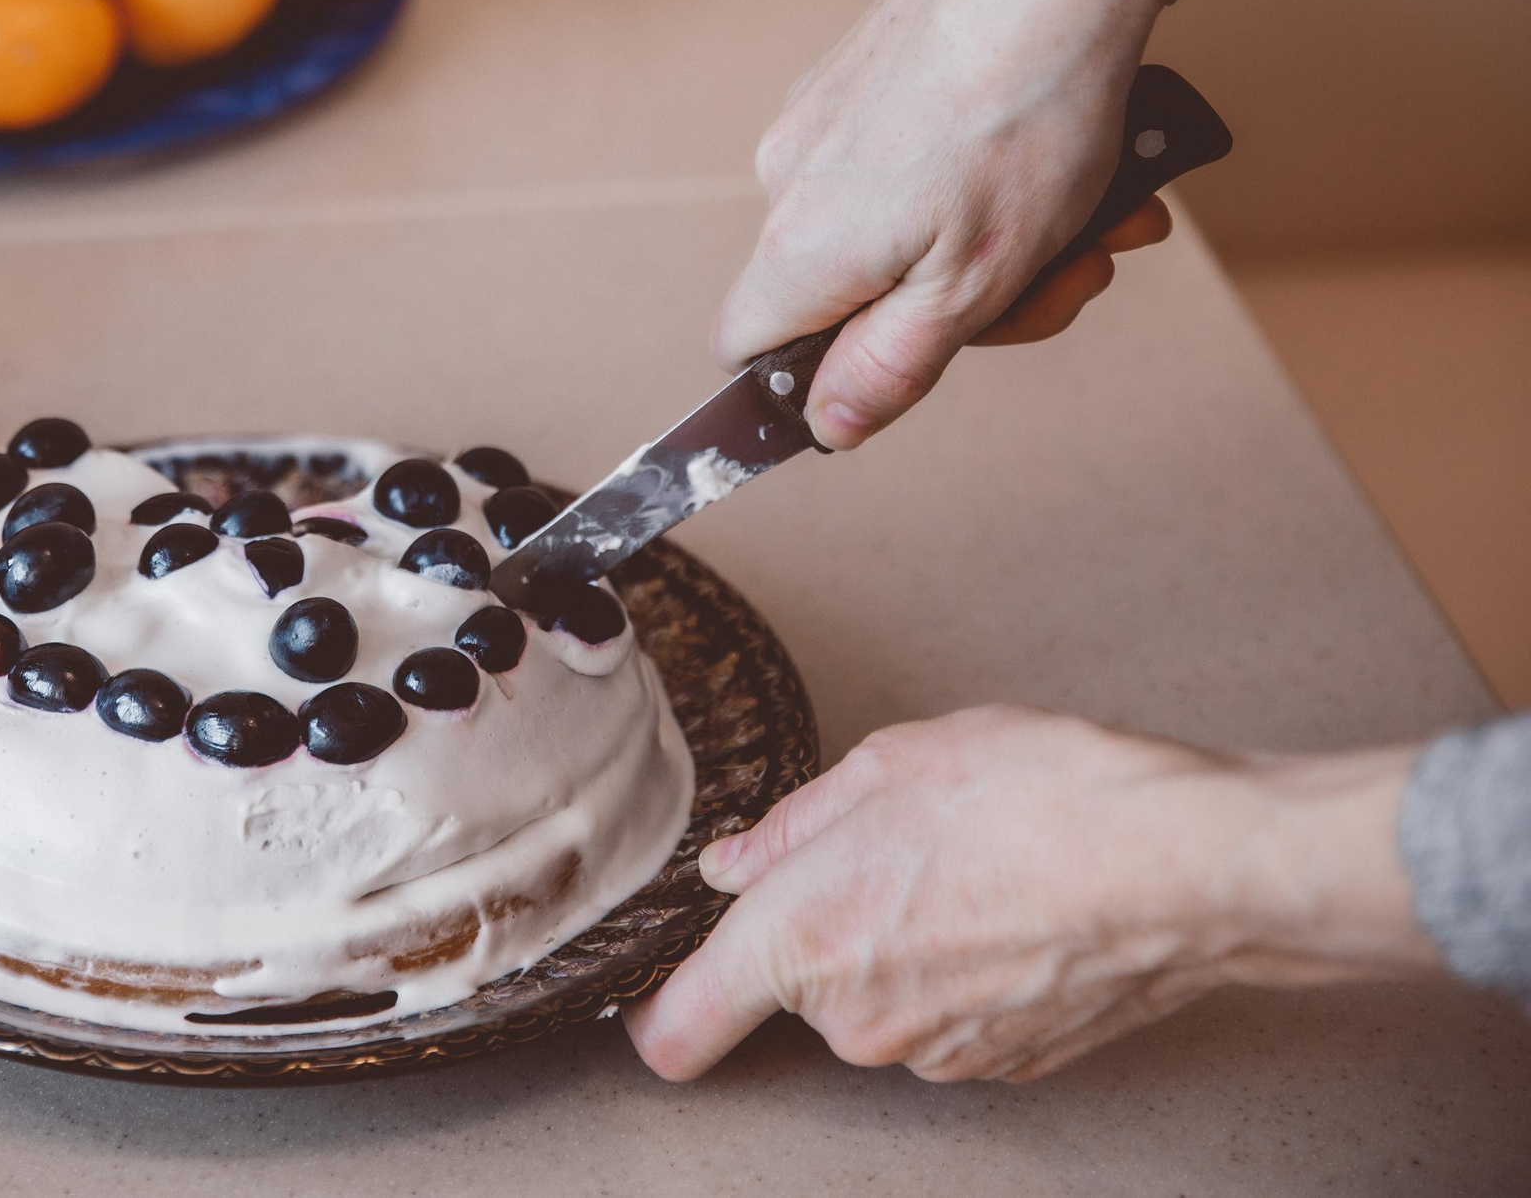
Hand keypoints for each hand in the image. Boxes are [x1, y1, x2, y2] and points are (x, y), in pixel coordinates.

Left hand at [623, 706, 1439, 1082]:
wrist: (1183, 863)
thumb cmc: (1040, 797)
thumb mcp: (885, 767)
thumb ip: (790, 827)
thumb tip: (736, 863)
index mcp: (800, 941)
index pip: (678, 1028)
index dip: (657, 1012)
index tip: (649, 995)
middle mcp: (856, 1018)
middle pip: (795, 988)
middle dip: (822, 923)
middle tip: (886, 847)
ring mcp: (935, 1053)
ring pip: (877, 998)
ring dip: (899, 943)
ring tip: (968, 865)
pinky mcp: (1006, 1065)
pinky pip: (948, 1015)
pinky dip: (964, 969)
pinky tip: (1013, 905)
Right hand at [714, 0, 1399, 449]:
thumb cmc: (1030, 111)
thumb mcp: (976, 280)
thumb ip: (890, 366)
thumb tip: (826, 427)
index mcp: (799, 243)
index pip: (750, 352)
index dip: (825, 378)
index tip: (919, 365)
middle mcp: (790, 177)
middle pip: (855, 296)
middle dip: (974, 304)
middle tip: (1078, 272)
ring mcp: (830, 113)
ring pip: (906, 226)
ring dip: (1013, 239)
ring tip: (1110, 205)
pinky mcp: (875, 66)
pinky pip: (922, 159)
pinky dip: (1002, 173)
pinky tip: (1084, 151)